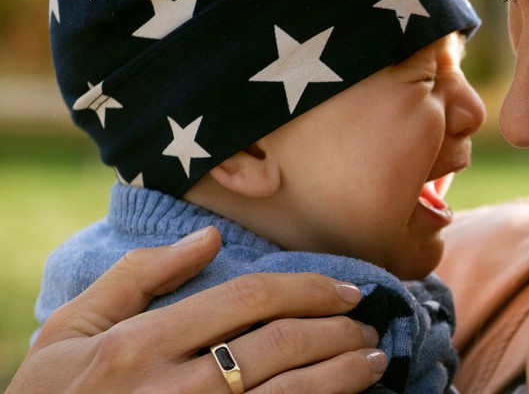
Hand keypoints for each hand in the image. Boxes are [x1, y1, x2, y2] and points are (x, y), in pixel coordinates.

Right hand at [5, 226, 386, 393]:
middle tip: (366, 322)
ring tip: (373, 359)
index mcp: (140, 345)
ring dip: (345, 374)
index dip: (308, 288)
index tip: (344, 288)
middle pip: (281, 344)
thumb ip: (136, 278)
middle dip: (338, 329)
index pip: (248, 298)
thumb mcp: (70, 331)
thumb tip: (208, 236)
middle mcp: (174, 388)